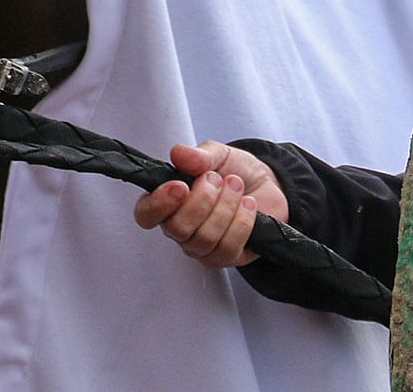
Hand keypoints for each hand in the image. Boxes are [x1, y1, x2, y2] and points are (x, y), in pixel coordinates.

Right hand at [133, 141, 289, 269]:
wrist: (266, 184)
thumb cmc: (234, 171)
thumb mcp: (217, 154)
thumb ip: (197, 155)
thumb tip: (178, 154)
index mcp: (168, 202)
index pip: (146, 214)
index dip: (159, 203)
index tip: (180, 186)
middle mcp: (181, 229)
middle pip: (177, 228)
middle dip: (203, 199)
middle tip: (217, 179)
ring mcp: (203, 247)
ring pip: (205, 239)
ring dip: (225, 206)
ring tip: (236, 186)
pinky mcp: (227, 257)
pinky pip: (228, 247)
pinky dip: (242, 221)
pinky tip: (247, 205)